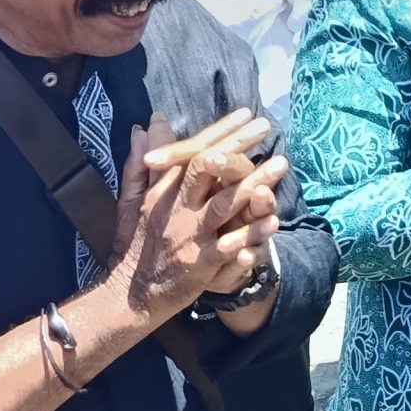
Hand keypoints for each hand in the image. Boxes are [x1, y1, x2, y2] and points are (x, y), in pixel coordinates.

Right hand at [103, 119, 279, 322]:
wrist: (130, 297)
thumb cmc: (135, 245)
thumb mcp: (131, 202)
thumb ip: (141, 163)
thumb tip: (146, 125)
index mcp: (162, 191)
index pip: (192, 152)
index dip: (219, 131)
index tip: (246, 114)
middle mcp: (177, 208)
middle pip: (208, 169)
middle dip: (238, 145)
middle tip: (266, 126)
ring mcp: (190, 235)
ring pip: (224, 204)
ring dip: (254, 184)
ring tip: (280, 164)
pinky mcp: (201, 264)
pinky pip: (230, 245)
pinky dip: (251, 233)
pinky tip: (273, 220)